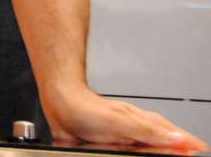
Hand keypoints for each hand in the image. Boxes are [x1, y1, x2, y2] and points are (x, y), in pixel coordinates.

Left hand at [45, 84, 207, 150]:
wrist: (59, 104)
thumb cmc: (85, 108)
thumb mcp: (120, 122)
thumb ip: (148, 132)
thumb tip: (178, 139)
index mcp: (145, 122)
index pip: (174, 137)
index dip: (187, 144)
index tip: (199, 148)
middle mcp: (137, 130)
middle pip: (164, 145)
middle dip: (175, 149)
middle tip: (189, 151)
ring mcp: (126, 139)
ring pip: (149, 148)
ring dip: (159, 149)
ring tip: (175, 149)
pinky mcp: (113, 147)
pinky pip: (130, 152)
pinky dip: (140, 151)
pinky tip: (143, 150)